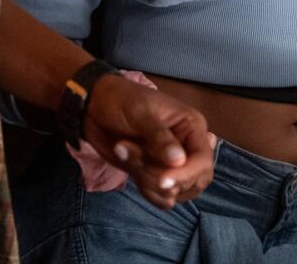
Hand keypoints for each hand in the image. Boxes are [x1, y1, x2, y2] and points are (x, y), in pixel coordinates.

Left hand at [84, 76, 215, 209]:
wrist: (93, 107)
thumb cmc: (120, 100)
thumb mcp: (140, 112)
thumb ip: (160, 137)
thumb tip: (179, 160)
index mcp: (191, 126)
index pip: (203, 160)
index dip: (186, 174)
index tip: (162, 181)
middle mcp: (187, 147)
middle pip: (192, 181)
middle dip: (161, 177)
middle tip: (134, 156)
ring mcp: (171, 164)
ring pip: (175, 191)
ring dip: (147, 179)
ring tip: (124, 150)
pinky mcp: (155, 175)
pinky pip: (161, 197)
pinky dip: (145, 189)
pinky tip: (127, 161)